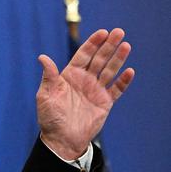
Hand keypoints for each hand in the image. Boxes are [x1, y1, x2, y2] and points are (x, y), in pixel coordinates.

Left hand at [36, 28, 134, 159]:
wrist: (61, 139)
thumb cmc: (49, 117)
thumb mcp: (46, 95)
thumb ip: (49, 76)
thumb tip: (42, 57)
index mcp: (69, 75)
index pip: (83, 55)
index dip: (92, 43)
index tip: (102, 32)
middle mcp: (84, 80)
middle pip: (99, 59)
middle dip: (108, 45)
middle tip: (119, 32)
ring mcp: (95, 90)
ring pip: (109, 71)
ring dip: (118, 59)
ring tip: (126, 45)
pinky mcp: (104, 103)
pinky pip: (116, 90)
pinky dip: (123, 81)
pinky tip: (129, 71)